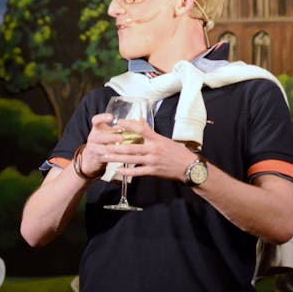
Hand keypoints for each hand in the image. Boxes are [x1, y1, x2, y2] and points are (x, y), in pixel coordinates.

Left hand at [83, 112, 197, 181]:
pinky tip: (118, 170)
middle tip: (104, 143)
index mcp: (156, 139)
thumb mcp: (164, 139)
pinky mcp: (153, 171)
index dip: (129, 125)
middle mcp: (153, 149)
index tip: (119, 123)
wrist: (189, 167)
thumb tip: (140, 120)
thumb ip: (150, 131)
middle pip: (131, 146)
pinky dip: (126, 171)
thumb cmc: (176, 151)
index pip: (141, 129)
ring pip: (131, 159)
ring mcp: (152, 161)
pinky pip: (137, 172)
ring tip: (105, 156)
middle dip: (116, 146)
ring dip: (116, 158)